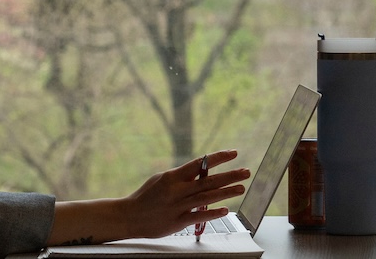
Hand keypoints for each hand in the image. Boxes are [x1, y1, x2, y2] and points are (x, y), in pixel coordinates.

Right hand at [122, 149, 249, 238]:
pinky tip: (226, 209)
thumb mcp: (161, 180)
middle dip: (229, 176)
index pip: (199, 163)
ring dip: (226, 192)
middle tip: (246, 172)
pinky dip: (213, 212)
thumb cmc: (146, 196)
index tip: (234, 153)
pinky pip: (198, 215)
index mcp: (172, 176)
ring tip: (241, 188)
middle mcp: (177, 190)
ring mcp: (178, 206)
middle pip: (208, 181)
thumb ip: (181, 177)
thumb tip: (202, 171)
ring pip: (206, 197)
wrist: (129, 216)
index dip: (218, 158)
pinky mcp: (177, 221)